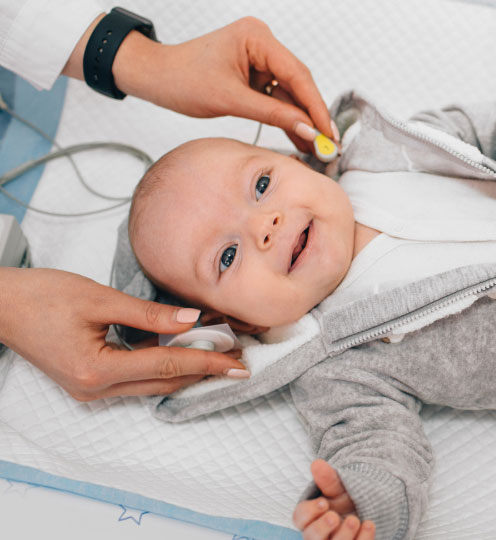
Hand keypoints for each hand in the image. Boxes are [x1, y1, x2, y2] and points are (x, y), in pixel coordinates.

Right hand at [0, 268, 248, 400]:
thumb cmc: (40, 296)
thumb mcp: (99, 299)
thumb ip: (149, 314)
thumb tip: (192, 319)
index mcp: (96, 370)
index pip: (167, 367)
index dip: (207, 363)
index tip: (238, 362)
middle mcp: (94, 389)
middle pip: (164, 382)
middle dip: (204, 370)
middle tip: (240, 358)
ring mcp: (91, 389)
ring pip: (152, 384)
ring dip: (186, 369)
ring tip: (220, 353)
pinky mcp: (90, 381)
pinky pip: (136, 378)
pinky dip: (163, 365)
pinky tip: (185, 350)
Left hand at [64, 16, 335, 154]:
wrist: (156, 77)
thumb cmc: (182, 79)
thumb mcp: (231, 100)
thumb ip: (273, 114)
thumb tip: (306, 130)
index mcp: (256, 38)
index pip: (297, 75)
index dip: (315, 106)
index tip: (328, 132)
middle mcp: (262, 42)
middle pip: (298, 82)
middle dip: (311, 114)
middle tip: (327, 143)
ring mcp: (259, 57)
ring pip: (290, 92)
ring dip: (300, 119)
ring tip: (315, 146)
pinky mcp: (255, 72)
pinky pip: (277, 96)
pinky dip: (285, 116)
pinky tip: (299, 137)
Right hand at [293, 459, 375, 539]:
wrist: (365, 510)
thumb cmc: (344, 500)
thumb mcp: (337, 489)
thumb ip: (328, 479)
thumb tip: (317, 463)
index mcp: (309, 518)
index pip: (300, 518)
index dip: (309, 512)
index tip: (323, 502)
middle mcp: (318, 535)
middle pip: (311, 537)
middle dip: (322, 528)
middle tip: (334, 517)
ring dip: (343, 535)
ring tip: (354, 520)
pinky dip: (362, 539)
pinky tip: (369, 525)